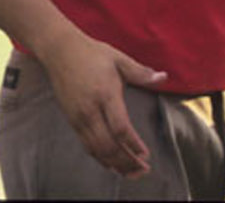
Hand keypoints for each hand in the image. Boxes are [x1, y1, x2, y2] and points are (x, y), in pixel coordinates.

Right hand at [39, 28, 167, 176]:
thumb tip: (163, 77)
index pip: (120, 127)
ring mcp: (78, 117)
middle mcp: (90, 111)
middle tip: (142, 171)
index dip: (133, 144)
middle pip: (108, 145)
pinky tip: (110, 163)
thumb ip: (141, 72)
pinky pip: (86, 144)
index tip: (146, 154)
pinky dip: (99, 157)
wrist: (61, 52)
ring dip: (113, 163)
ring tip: (129, 173)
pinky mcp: (71, 120)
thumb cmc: (93, 54)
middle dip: (125, 161)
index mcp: (105, 94)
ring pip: (95, 149)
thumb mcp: (119, 59)